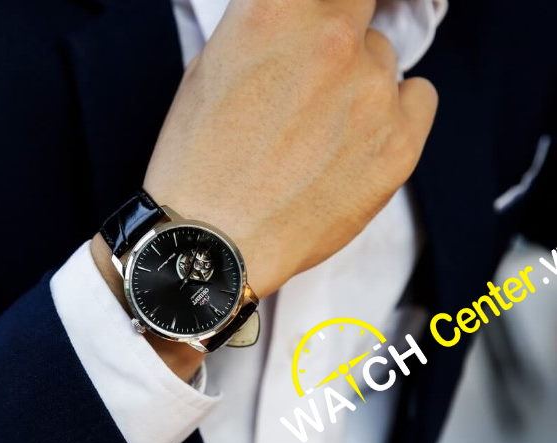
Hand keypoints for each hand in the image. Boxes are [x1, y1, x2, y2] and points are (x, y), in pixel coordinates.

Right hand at [144, 0, 437, 297]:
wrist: (215, 242)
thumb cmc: (200, 161)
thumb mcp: (212, 67)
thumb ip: (269, 29)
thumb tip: (303, 19)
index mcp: (280, 9)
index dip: (329, 7)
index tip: (328, 21)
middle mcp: (334, 40)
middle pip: (360, 15)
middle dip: (339, 40)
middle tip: (315, 80)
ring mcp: (374, 92)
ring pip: (385, 61)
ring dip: (361, 82)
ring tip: (324, 129)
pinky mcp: (401, 143)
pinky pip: (419, 98)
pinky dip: (396, 112)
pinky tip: (359, 141)